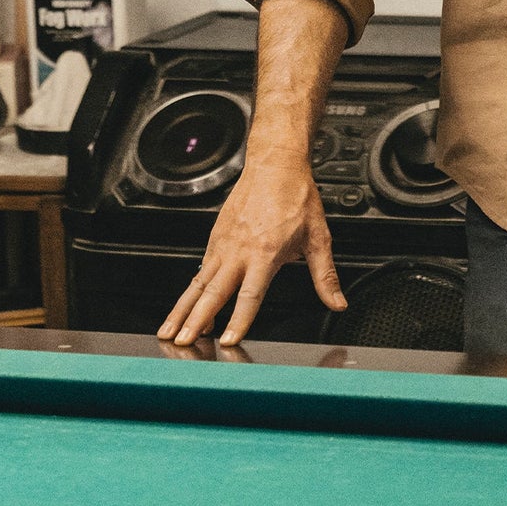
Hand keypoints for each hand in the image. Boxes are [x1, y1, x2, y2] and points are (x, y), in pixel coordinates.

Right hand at [157, 152, 345, 347]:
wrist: (275, 163)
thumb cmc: (296, 196)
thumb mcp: (318, 237)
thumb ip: (325, 275)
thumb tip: (337, 302)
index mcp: (266, 252)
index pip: (250, 294)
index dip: (239, 320)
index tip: (228, 340)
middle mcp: (240, 250)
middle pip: (214, 292)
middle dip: (196, 320)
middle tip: (181, 342)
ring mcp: (224, 243)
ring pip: (199, 282)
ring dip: (182, 309)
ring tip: (168, 331)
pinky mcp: (216, 237)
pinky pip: (200, 268)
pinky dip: (189, 290)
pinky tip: (184, 306)